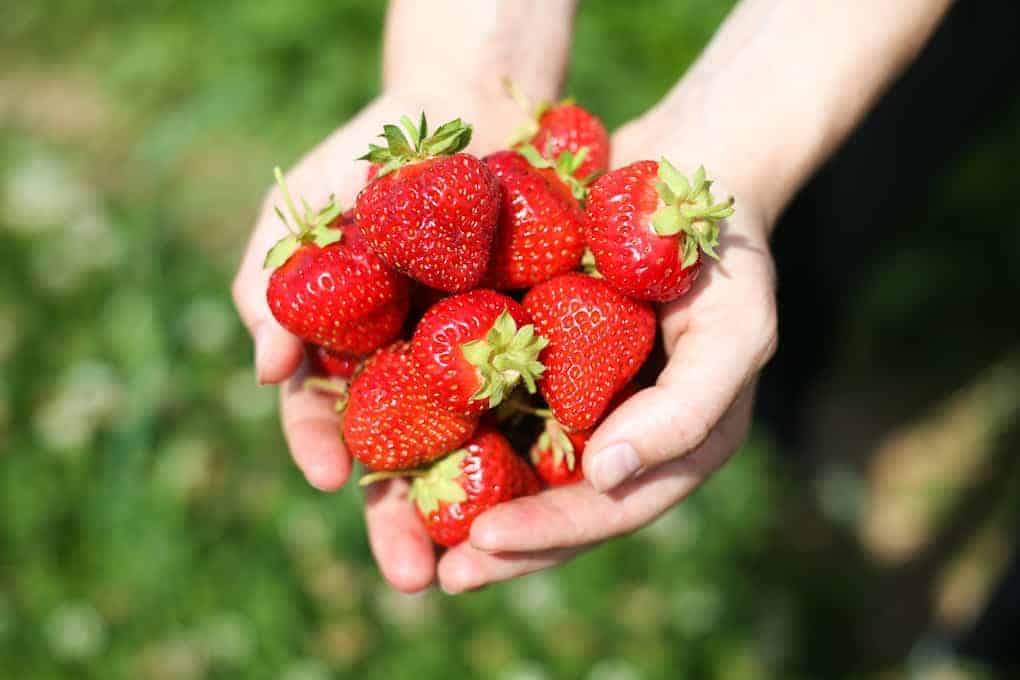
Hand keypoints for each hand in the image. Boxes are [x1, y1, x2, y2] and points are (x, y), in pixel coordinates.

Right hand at [230, 89, 526, 591]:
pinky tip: (552, 485)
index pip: (326, 415)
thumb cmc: (375, 150)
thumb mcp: (305, 204)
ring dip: (475, 510)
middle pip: (403, 458)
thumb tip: (263, 372)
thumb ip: (272, 281)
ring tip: (482, 557)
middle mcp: (412, 367)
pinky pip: (539, 403)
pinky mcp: (537, 343)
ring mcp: (476, 360)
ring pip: (474, 449)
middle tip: (411, 575)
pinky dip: (540, 445)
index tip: (332, 480)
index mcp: (350, 347)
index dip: (323, 448)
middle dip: (401, 519)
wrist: (475, 99)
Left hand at [431, 113, 778, 592]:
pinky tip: (390, 444)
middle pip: (550, 505)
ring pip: (509, 465)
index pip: (608, 509)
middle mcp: (611, 434)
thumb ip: (688, 411)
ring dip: (457, 502)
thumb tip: (609, 475)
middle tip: (432, 573)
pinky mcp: (528, 355)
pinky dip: (442, 426)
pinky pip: (483, 399)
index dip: (550, 533)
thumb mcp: (734, 330)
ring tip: (400, 532)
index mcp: (663, 446)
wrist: (685, 170)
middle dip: (496, 544)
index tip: (483, 544)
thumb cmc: (721, 257)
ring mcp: (568, 397)